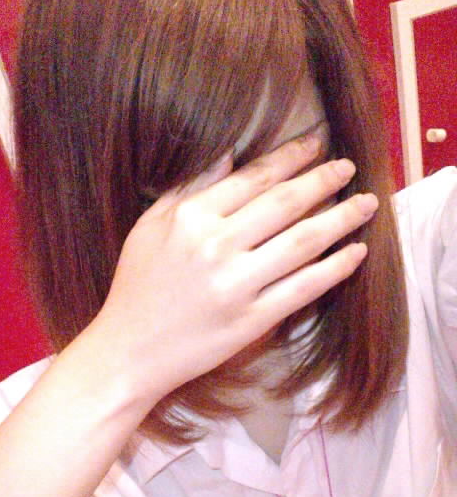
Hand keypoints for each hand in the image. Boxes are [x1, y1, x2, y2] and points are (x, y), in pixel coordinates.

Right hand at [96, 137, 377, 404]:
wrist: (129, 352)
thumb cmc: (136, 287)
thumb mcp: (149, 227)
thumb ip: (188, 189)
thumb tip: (230, 154)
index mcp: (190, 218)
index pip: (253, 178)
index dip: (291, 157)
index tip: (317, 144)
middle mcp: (216, 247)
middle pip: (285, 204)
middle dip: (324, 180)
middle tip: (349, 167)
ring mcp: (236, 286)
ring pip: (303, 243)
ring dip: (341, 219)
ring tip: (367, 204)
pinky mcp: (251, 322)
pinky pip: (303, 288)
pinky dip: (335, 269)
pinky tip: (356, 253)